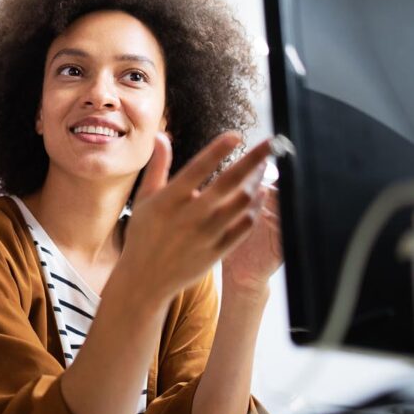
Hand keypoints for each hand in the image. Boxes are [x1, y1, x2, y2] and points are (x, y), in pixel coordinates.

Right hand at [120, 133, 272, 304]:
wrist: (146, 278)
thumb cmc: (143, 234)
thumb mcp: (144, 198)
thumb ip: (158, 166)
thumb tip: (161, 135)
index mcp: (170, 199)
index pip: (199, 168)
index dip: (218, 149)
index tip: (236, 134)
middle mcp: (191, 215)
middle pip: (230, 182)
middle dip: (253, 160)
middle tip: (270, 143)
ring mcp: (207, 234)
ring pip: (242, 203)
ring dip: (257, 182)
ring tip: (264, 168)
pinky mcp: (218, 251)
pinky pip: (244, 227)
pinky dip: (255, 209)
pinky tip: (259, 195)